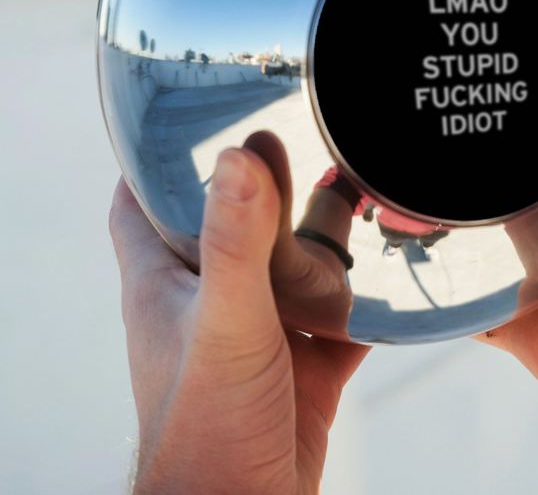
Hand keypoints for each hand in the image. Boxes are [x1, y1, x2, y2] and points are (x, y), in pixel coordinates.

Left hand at [109, 140, 367, 494]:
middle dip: (267, 184)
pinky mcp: (302, 369)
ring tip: (362, 186)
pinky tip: (395, 274)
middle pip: (233, 225)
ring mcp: (258, 337)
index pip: (141, 200)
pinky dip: (366, 301)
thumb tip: (240, 156)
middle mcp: (209, 303)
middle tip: (305, 132)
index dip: (159, 154)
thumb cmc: (205, 428)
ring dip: (324, 239)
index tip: (195, 108)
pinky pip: (340, 322)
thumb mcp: (225, 323)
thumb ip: (236, 243)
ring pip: (292, 270)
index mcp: (165, 283)